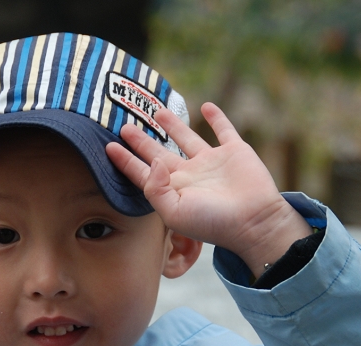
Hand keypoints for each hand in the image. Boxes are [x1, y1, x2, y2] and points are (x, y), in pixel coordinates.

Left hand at [106, 103, 311, 277]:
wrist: (252, 221)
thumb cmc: (211, 222)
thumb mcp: (173, 212)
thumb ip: (155, 188)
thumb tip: (152, 161)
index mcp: (172, 190)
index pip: (142, 172)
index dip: (125, 160)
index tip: (108, 147)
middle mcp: (189, 174)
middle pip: (159, 153)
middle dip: (141, 141)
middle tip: (124, 126)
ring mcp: (211, 162)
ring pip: (186, 137)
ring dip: (172, 124)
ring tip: (156, 111)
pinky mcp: (234, 151)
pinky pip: (223, 129)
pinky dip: (216, 117)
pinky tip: (206, 107)